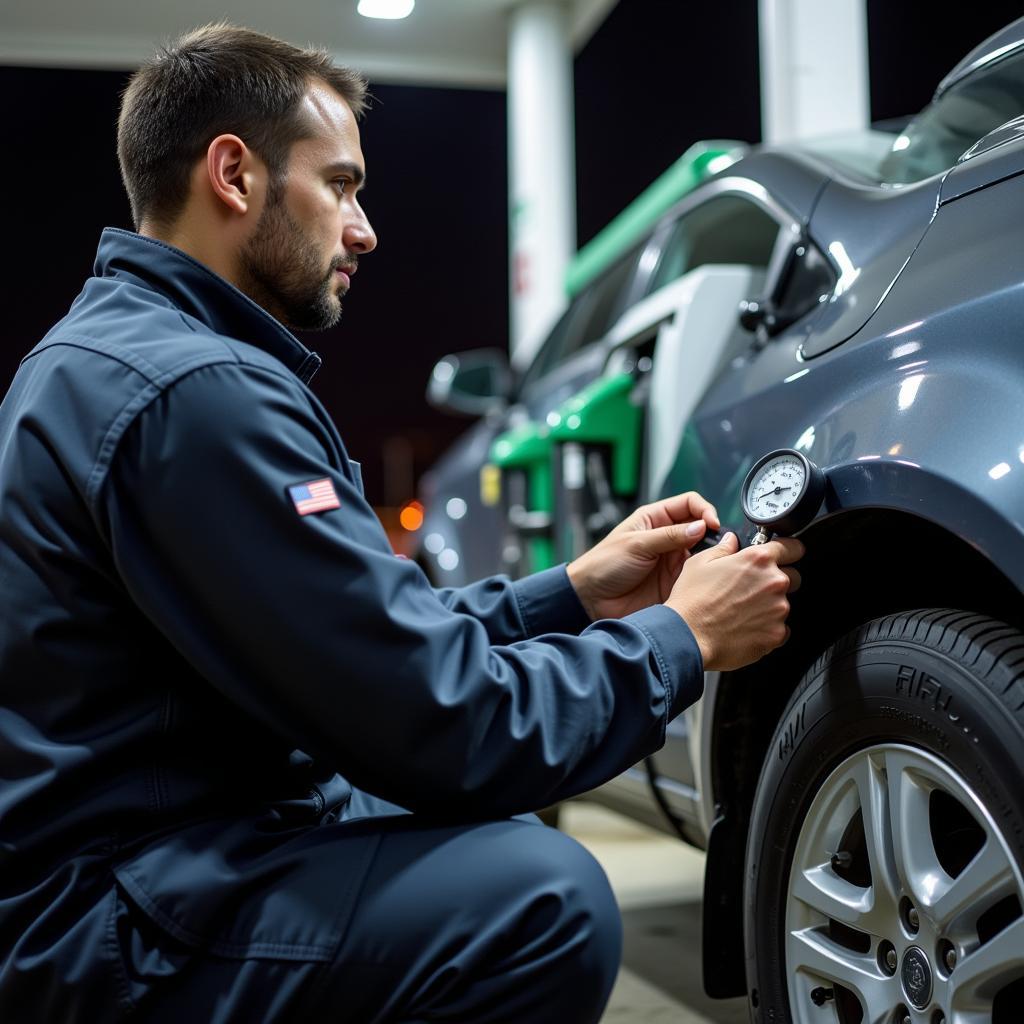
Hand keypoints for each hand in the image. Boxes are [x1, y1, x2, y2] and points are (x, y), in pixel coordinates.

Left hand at [567, 492, 719, 620]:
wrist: (591, 599)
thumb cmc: (604, 565)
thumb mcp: (637, 544)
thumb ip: (669, 536)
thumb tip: (700, 527)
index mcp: (655, 519)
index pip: (689, 504)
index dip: (704, 510)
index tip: (711, 523)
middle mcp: (667, 537)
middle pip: (700, 527)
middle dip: (712, 533)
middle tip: (718, 545)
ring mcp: (672, 559)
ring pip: (703, 552)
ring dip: (710, 556)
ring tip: (713, 562)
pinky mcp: (674, 581)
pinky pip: (696, 575)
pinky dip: (704, 575)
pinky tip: (705, 578)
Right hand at [667, 533, 803, 670]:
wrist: (688, 638)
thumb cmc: (692, 602)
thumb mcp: (700, 563)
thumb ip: (723, 548)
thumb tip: (732, 541)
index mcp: (758, 560)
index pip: (793, 548)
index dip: (789, 550)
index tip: (787, 555)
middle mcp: (774, 582)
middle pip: (792, 577)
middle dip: (775, 581)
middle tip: (750, 590)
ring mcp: (778, 610)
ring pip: (784, 604)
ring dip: (770, 606)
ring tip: (741, 612)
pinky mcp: (777, 634)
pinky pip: (780, 629)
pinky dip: (767, 628)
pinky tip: (745, 627)